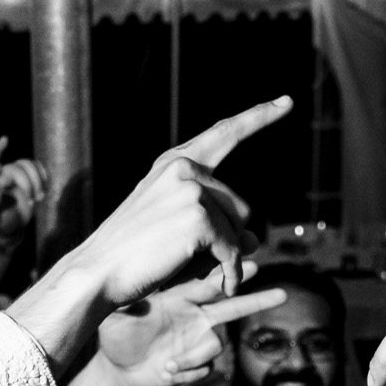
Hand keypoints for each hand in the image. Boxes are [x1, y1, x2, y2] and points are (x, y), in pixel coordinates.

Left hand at [0, 138, 47, 249]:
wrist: (9, 225)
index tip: (5, 140)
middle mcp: (3, 174)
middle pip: (17, 168)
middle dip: (27, 184)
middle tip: (32, 202)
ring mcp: (16, 175)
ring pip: (29, 165)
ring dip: (37, 181)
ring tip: (40, 199)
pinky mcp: (29, 178)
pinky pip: (37, 168)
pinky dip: (43, 176)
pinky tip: (45, 189)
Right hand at [75, 98, 290, 305]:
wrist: (99, 272)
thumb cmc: (135, 256)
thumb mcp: (177, 231)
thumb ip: (217, 227)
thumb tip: (255, 240)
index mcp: (173, 164)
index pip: (224, 134)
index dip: (258, 117)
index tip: (286, 101)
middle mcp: (183, 168)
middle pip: (240, 206)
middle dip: (229, 238)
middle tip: (201, 260)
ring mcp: (191, 190)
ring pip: (238, 229)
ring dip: (227, 257)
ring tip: (199, 271)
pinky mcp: (198, 216)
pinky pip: (232, 250)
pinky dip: (231, 272)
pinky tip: (224, 283)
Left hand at [98, 267, 286, 385]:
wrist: (118, 368)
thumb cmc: (115, 332)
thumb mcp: (116, 314)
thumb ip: (129, 303)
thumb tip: (137, 296)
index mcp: (178, 296)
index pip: (209, 281)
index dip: (230, 275)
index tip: (251, 263)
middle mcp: (194, 315)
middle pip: (233, 304)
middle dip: (256, 300)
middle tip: (283, 294)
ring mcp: (197, 340)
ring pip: (219, 343)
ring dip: (195, 357)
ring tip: (170, 365)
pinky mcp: (197, 363)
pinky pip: (207, 368)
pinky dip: (188, 373)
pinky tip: (167, 374)